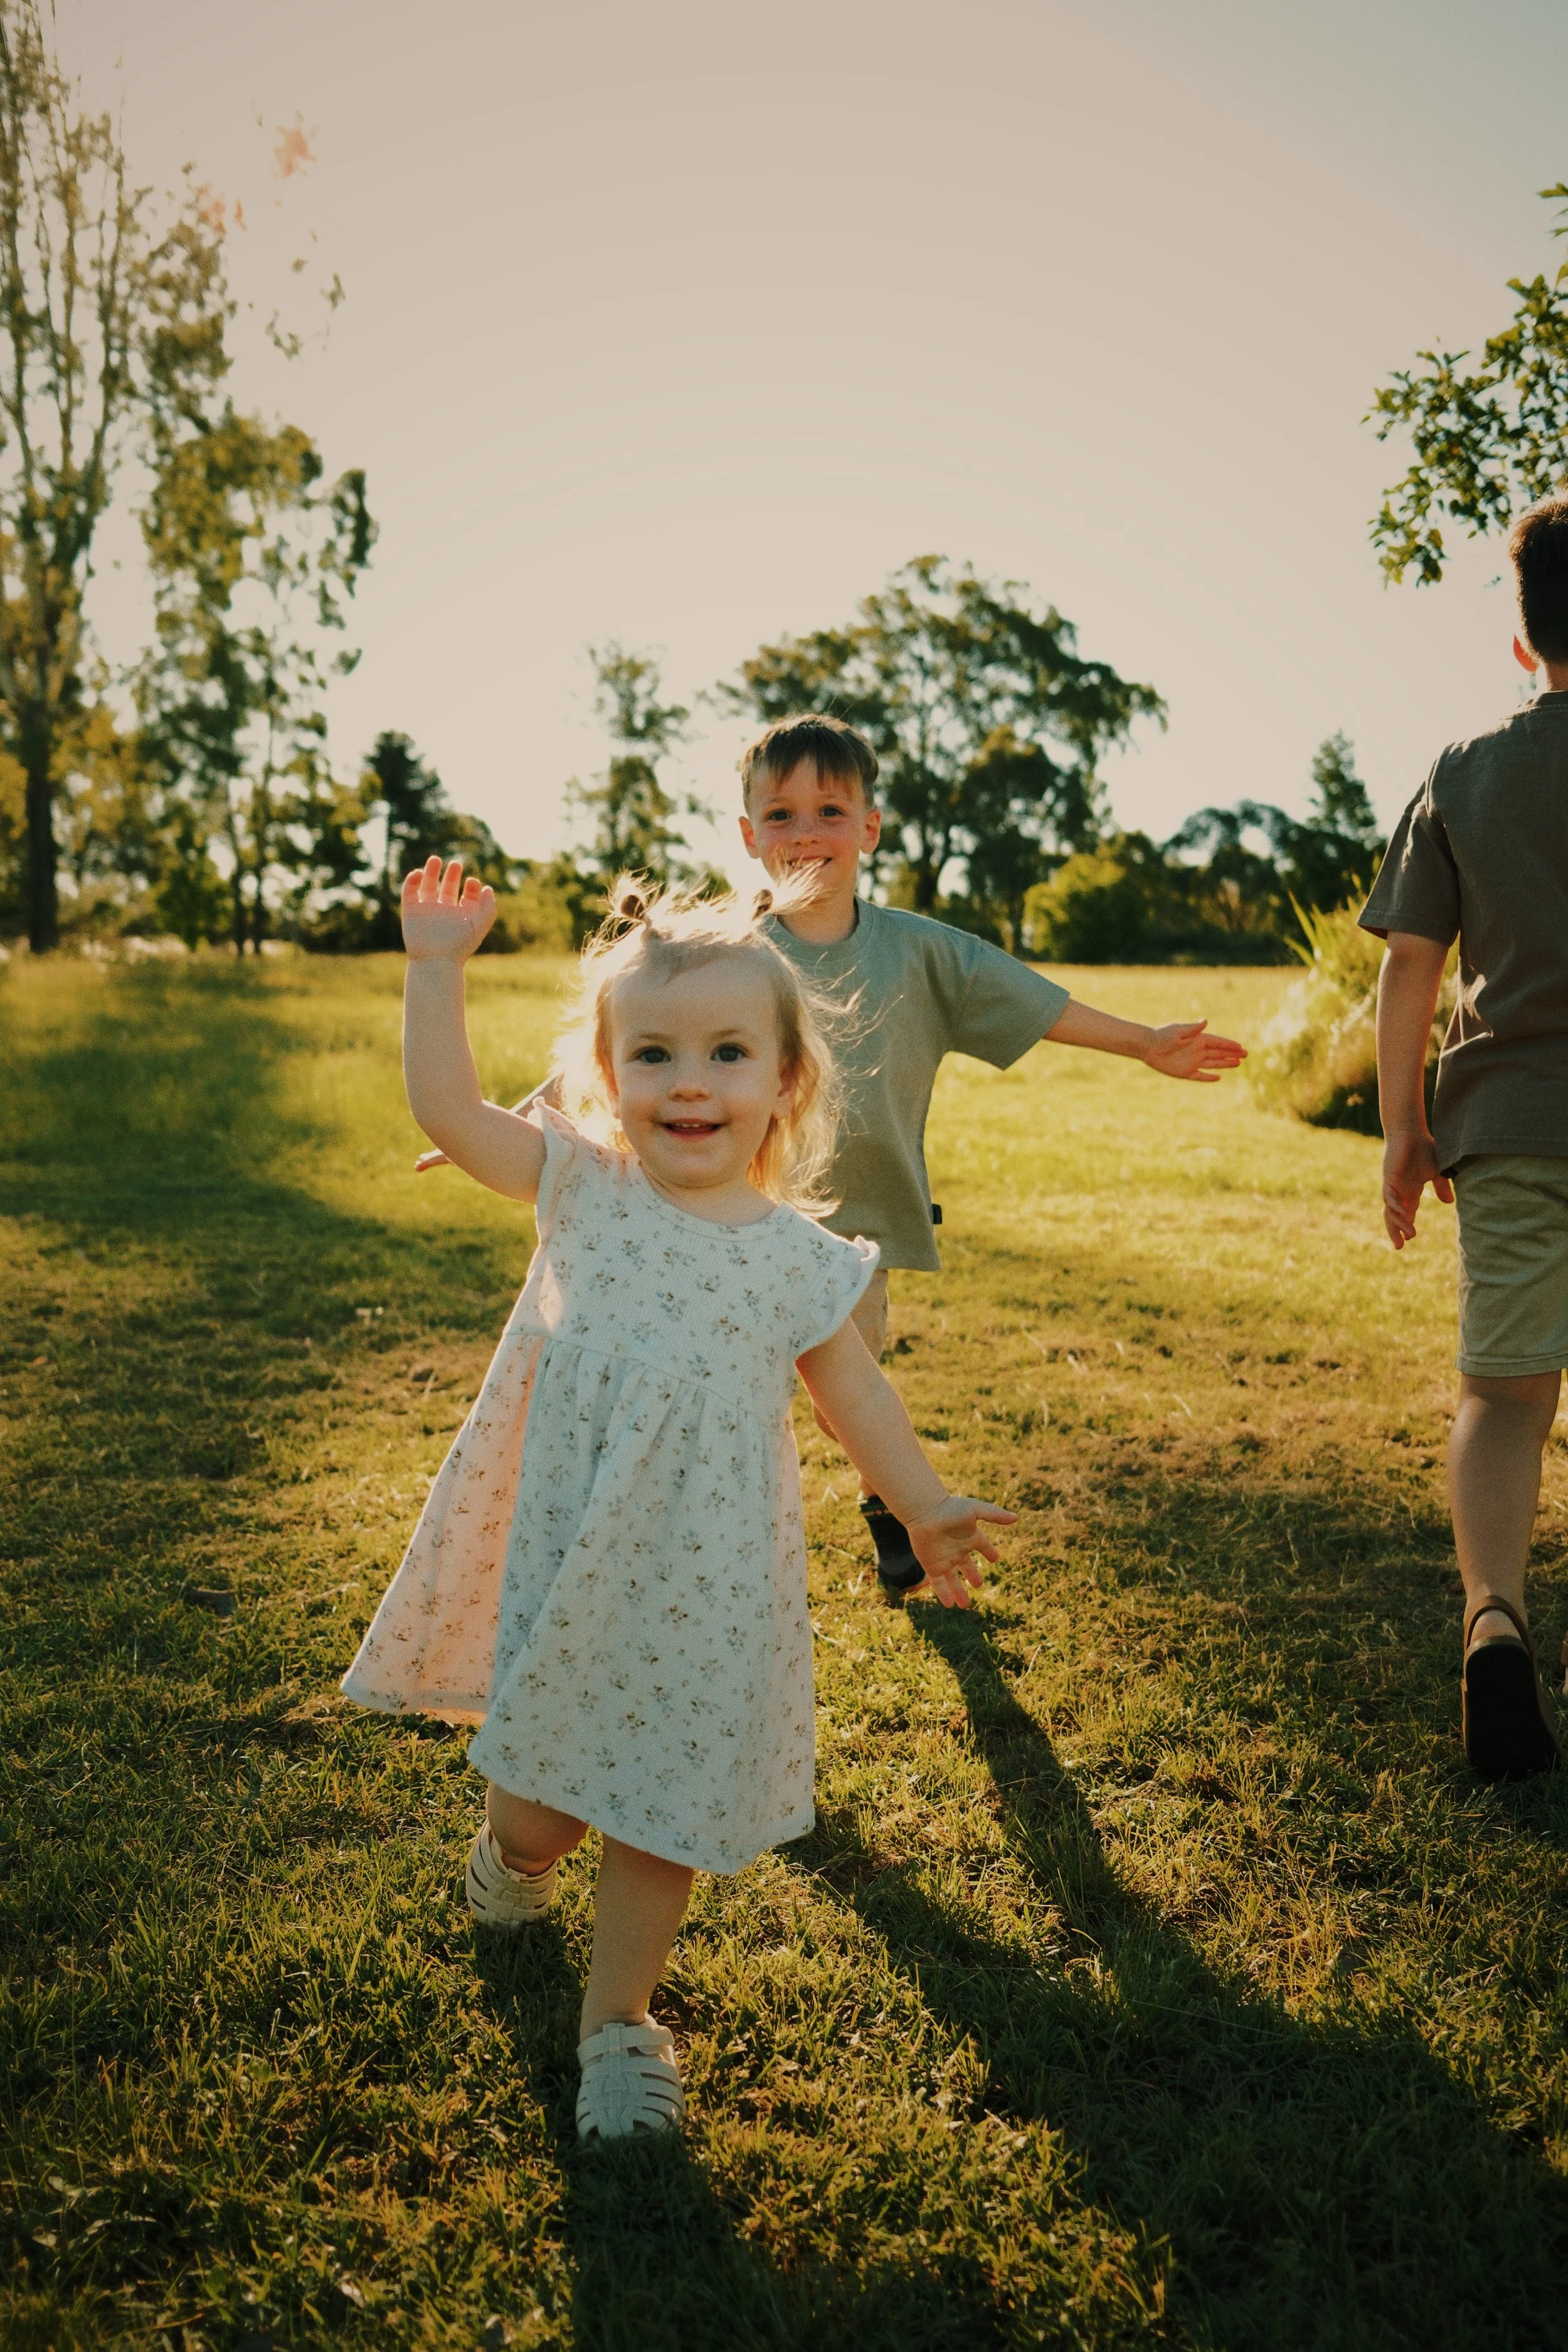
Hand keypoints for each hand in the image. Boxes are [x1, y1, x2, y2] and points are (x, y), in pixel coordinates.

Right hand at [402, 857, 494, 961]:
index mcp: (461, 917)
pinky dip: (411, 881)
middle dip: (452, 875)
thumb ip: (488, 908)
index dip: (471, 887)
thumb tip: (488, 889)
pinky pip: (409, 892)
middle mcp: (444, 913)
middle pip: (447, 889)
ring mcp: (426, 911)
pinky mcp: (410, 912)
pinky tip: (418, 873)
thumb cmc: (459, 946)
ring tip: (436, 859)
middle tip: (456, 864)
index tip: (472, 882)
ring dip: (431, 872)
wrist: (435, 961)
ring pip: (427, 887)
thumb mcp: (479, 925)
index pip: (467, 897)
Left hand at [905, 1495, 1016, 1609]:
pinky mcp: (932, 1566)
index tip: (994, 1558)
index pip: (982, 1546)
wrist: (924, 1512)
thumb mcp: (975, 1510)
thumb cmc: (950, 1509)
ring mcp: (944, 1559)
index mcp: (969, 1536)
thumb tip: (1016, 1518)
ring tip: (965, 1605)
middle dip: (972, 1575)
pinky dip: (944, 1594)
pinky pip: (938, 1583)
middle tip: (978, 1584)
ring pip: (953, 1580)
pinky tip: (949, 1605)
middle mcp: (957, 1549)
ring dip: (959, 1592)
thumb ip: (995, 1515)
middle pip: (967, 1566)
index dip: (989, 1552)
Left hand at [1143, 1019, 1246, 1082]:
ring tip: (1238, 1063)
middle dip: (1232, 1054)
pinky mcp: (1185, 1072)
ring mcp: (1192, 1062)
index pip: (1217, 1042)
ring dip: (1225, 1064)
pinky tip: (1218, 1077)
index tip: (1241, 1047)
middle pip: (1219, 1053)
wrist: (1147, 1046)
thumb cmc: (1162, 1036)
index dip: (1229, 1045)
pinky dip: (1209, 1077)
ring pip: (1213, 1064)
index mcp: (1197, 1039)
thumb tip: (1206, 1021)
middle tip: (1246, 1054)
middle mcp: (1197, 1050)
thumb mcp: (1178, 1031)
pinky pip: (1200, 1076)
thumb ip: (1193, 1029)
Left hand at [1381, 1129, 1452, 1248]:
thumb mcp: (1436, 1171)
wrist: (1410, 1132)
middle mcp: (1399, 1191)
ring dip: (1399, 1223)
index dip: (1406, 1226)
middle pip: (1393, 1216)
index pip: (1406, 1213)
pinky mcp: (1389, 1178)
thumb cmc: (1423, 1149)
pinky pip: (1390, 1197)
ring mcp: (1392, 1185)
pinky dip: (1395, 1207)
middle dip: (1395, 1231)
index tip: (1410, 1238)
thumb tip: (1448, 1202)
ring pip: (1391, 1210)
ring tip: (1408, 1234)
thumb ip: (1440, 1186)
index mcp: (1410, 1191)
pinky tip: (1404, 1215)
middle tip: (1399, 1246)